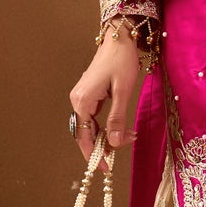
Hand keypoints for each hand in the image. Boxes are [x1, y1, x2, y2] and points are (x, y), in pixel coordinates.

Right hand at [69, 27, 140, 161]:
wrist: (119, 38)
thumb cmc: (121, 61)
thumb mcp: (123, 91)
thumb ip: (117, 118)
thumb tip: (113, 142)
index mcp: (82, 101)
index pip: (84, 136)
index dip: (93, 154)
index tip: (105, 168)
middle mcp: (78, 100)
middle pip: (86, 133)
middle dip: (103, 146)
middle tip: (121, 153)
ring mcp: (82, 97)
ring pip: (91, 126)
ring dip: (107, 136)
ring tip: (127, 138)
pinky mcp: (89, 94)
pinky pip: (94, 117)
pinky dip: (106, 126)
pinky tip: (120, 129)